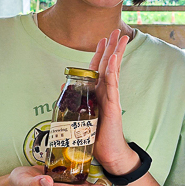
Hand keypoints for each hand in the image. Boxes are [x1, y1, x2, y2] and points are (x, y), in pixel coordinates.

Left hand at [88, 30, 137, 174]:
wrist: (109, 154)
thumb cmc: (96, 137)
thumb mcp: (82, 116)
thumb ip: (75, 101)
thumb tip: (63, 87)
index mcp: (99, 93)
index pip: (100, 69)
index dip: (101, 53)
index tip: (103, 39)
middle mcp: (106, 93)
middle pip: (110, 65)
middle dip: (113, 47)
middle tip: (117, 31)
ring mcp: (111, 98)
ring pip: (114, 71)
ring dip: (116, 54)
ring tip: (121, 39)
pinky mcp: (113, 106)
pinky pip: (113, 86)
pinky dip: (112, 73)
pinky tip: (114, 61)